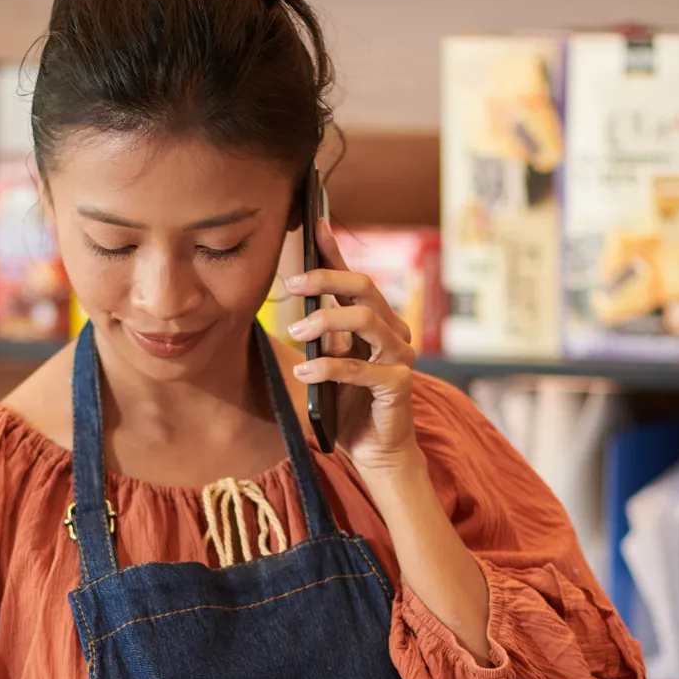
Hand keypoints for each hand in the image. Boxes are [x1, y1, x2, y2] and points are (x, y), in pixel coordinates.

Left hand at [285, 219, 419, 477]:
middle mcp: (392, 332)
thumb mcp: (323, 366)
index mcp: (375, 323)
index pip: (354, 280)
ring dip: (326, 321)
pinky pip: (360, 368)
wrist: (376, 452)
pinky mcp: (398, 383)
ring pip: (366, 320)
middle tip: (292, 284)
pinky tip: (304, 370)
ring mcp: (399, 356)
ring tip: (295, 331)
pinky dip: (329, 367)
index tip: (314, 226)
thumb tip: (279, 315)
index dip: (335, 253)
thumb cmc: (349, 408)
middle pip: (364, 289)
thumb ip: (313, 340)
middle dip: (327, 280)